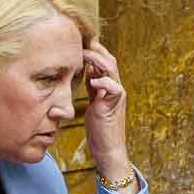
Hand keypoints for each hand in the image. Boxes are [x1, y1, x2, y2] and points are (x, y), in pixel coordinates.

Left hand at [81, 42, 131, 185]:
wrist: (108, 150)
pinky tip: (91, 79)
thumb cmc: (99, 130)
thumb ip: (92, 88)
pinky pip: (113, 87)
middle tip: (79, 43)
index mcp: (109, 87)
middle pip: (110, 60)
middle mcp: (115, 88)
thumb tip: (85, 71)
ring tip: (83, 55)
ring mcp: (116, 96)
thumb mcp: (93, 103)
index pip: (104, 61)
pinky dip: (103, 81)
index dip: (93, 51)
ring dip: (97, 60)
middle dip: (95, 50)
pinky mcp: (114, 105)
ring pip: (111, 69)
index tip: (77, 44)